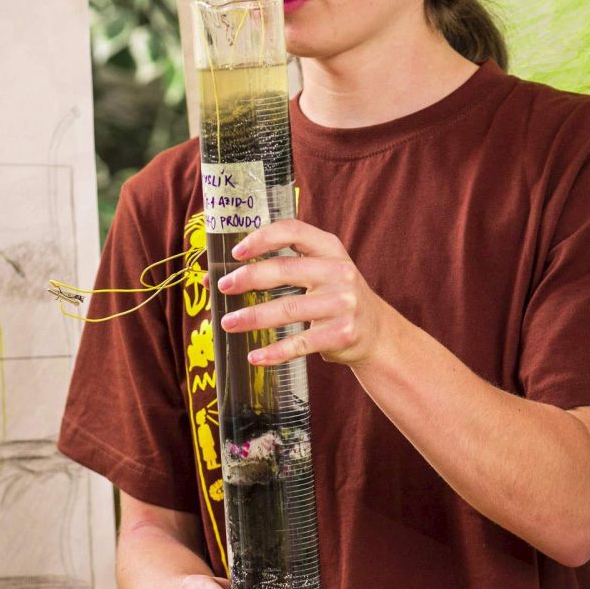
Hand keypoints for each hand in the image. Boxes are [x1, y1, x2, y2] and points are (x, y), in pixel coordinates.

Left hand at [216, 219, 385, 366]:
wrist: (377, 333)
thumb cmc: (334, 297)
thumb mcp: (318, 272)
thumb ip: (278, 267)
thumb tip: (212, 275)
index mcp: (330, 248)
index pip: (293, 231)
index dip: (262, 238)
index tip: (237, 251)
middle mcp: (339, 271)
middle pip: (285, 270)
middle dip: (249, 278)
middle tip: (223, 287)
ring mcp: (343, 303)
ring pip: (288, 309)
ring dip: (253, 317)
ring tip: (228, 323)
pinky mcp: (341, 334)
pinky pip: (300, 343)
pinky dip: (275, 352)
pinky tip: (254, 357)